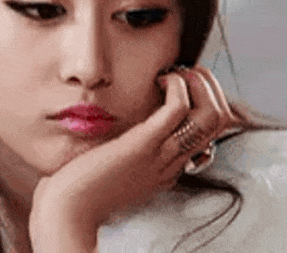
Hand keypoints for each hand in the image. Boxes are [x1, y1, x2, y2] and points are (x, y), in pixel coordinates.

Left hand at [28, 66, 237, 251]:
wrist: (66, 212)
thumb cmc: (78, 189)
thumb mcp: (110, 169)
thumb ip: (121, 152)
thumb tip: (112, 127)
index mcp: (167, 169)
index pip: (208, 135)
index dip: (204, 102)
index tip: (179, 86)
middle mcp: (172, 163)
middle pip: (219, 122)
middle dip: (211, 87)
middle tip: (184, 73)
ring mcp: (161, 156)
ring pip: (212, 117)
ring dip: (200, 83)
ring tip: (175, 74)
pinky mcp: (143, 145)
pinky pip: (178, 109)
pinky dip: (177, 85)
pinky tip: (159, 79)